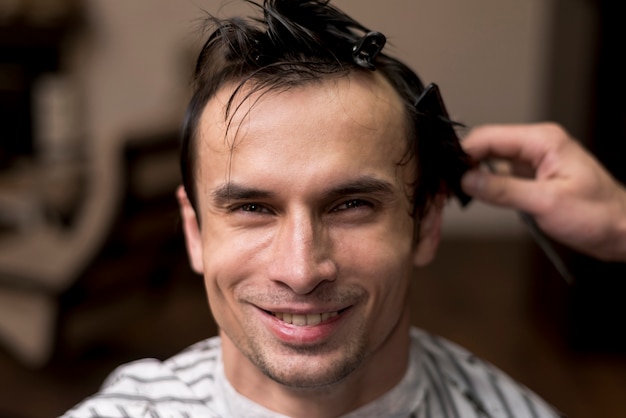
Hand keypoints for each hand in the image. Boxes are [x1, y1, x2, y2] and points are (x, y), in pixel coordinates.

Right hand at [460, 122, 625, 261]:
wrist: (621, 231)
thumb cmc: (598, 214)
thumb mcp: (546, 202)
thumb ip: (503, 190)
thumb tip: (468, 181)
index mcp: (543, 141)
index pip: (490, 137)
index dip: (464, 153)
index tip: (446, 172)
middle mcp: (537, 147)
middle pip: (487, 148)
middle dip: (465, 165)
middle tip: (448, 187)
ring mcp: (534, 163)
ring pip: (491, 163)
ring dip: (475, 177)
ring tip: (458, 193)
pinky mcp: (532, 179)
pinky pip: (501, 177)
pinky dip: (486, 187)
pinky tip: (477, 197)